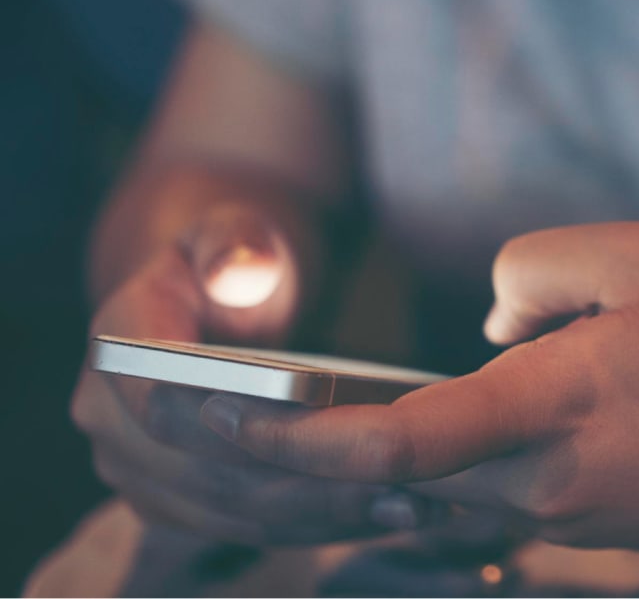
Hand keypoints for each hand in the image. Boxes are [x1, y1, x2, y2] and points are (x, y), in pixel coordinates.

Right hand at [71, 206, 432, 543]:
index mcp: (118, 348)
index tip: (324, 437)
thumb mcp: (239, 233)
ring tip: (405, 508)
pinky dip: (314, 526)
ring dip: (318, 518)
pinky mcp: (179, 501)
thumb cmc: (239, 261)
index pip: (164, 408)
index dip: (237, 430)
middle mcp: (110, 420)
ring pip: (232, 514)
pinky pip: (246, 528)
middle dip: (298, 487)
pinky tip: (383, 513)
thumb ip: (232, 244)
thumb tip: (240, 271)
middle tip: (394, 487)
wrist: (221, 300)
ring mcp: (140, 470)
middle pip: (205, 475)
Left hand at [200, 222, 638, 551]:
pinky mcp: (595, 527)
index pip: (390, 444)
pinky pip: (493, 500)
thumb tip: (491, 323)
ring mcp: (568, 518)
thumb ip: (534, 272)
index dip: (292, 439)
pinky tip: (457, 434)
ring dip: (375, 470)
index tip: (221, 418)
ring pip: (439, 498)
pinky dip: (447, 473)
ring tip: (327, 425)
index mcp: (547, 411)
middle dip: (303, 461)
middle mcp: (543, 485)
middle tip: (236, 421)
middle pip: (389, 489)